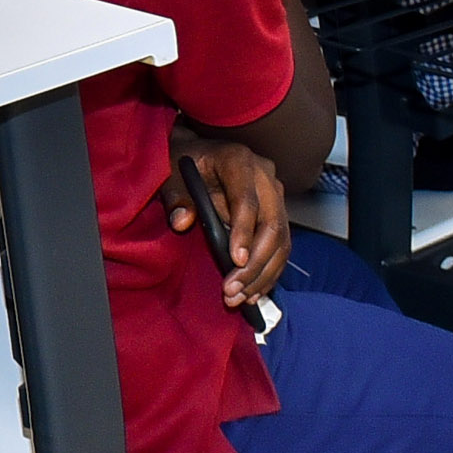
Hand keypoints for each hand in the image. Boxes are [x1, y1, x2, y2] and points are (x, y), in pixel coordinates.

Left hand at [159, 137, 291, 306]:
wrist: (197, 155)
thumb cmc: (184, 164)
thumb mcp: (172, 176)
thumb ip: (175, 198)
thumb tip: (181, 221)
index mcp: (238, 160)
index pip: (247, 200)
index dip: (243, 231)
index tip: (235, 260)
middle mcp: (264, 176)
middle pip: (272, 225)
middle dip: (255, 264)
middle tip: (233, 290)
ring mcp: (274, 195)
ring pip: (281, 241)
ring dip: (263, 274)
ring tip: (241, 298)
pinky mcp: (277, 213)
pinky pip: (280, 247)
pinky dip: (268, 272)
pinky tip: (253, 292)